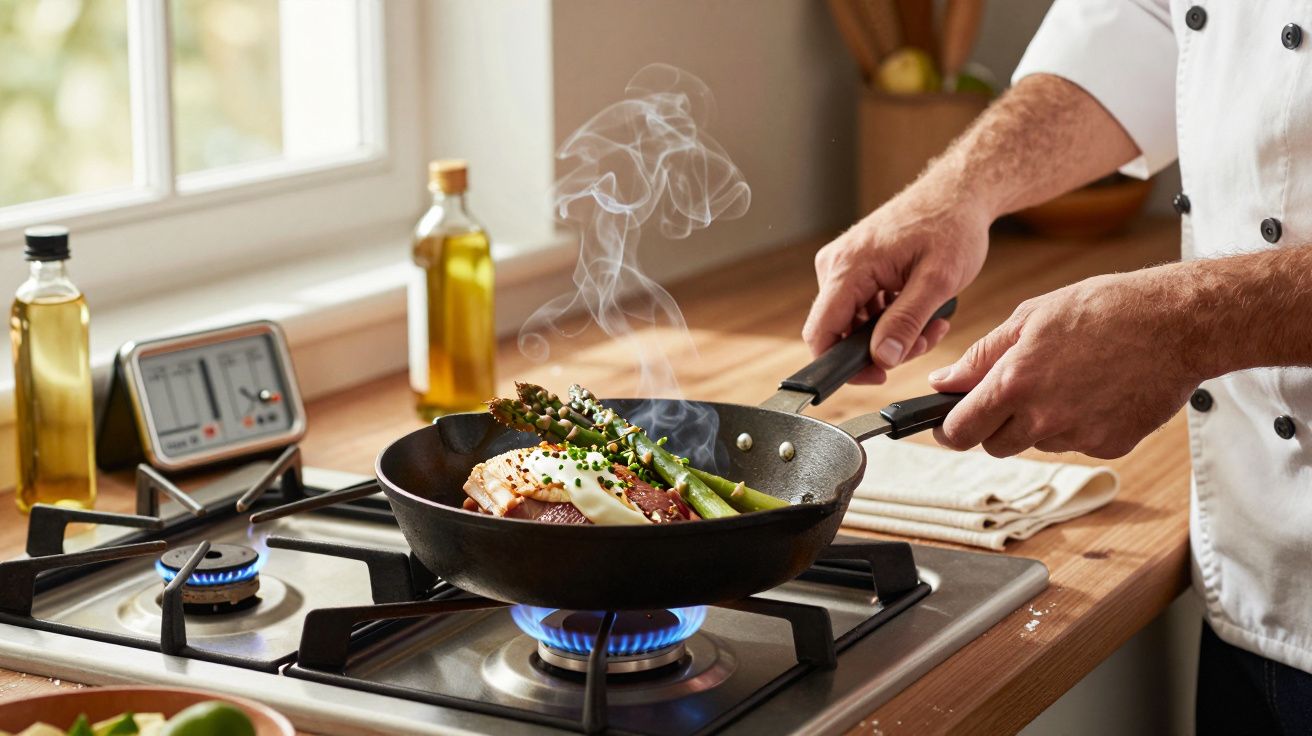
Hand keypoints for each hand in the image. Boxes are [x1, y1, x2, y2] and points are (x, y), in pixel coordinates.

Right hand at [804, 187, 990, 383]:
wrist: (957, 193)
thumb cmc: (951, 226)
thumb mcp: (938, 280)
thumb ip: (907, 321)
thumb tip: (883, 359)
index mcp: (849, 267)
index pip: (820, 332)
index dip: (841, 365)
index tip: (878, 376)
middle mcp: (835, 265)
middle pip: (840, 331)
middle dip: (881, 348)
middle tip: (924, 341)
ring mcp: (843, 265)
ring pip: (855, 323)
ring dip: (892, 334)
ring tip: (931, 323)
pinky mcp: (854, 267)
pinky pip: (863, 308)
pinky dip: (891, 318)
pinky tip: (920, 308)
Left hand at [928, 269, 1200, 458]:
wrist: (1177, 323)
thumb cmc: (1104, 309)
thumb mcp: (1030, 318)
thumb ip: (980, 357)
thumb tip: (943, 382)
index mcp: (1014, 384)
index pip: (961, 432)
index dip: (949, 430)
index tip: (948, 425)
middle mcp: (1043, 419)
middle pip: (996, 446)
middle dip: (994, 425)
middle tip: (1016, 390)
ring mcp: (1078, 437)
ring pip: (1038, 443)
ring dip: (1041, 421)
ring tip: (1070, 377)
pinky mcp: (1111, 446)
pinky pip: (1077, 443)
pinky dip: (1079, 423)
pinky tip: (1098, 389)